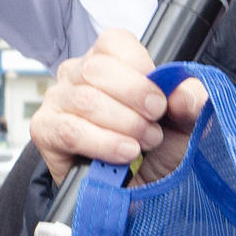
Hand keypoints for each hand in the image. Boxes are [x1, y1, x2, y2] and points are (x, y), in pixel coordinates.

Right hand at [30, 30, 206, 185]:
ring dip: (122, 126)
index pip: (113, 43)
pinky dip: (103, 143)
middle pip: (97, 69)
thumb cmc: (155, 150)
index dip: (139, 70)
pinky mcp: (44, 130)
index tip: (159, 101)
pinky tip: (123, 155)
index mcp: (108, 60)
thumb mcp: (184, 125)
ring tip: (141, 145)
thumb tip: (182, 94)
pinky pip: (69, 130)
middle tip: (153, 128)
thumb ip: (191, 103)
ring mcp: (57, 100)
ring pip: (85, 100)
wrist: (136, 192)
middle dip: (134, 101)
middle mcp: (77, 73)